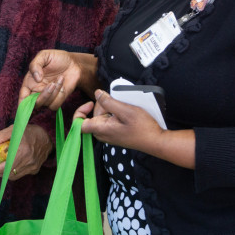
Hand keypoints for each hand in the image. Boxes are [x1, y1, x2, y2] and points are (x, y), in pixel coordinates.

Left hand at [0, 124, 51, 180]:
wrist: (47, 136)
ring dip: (4, 174)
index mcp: (23, 150)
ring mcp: (33, 167)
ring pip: (14, 176)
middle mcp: (29, 161)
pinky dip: (13, 172)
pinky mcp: (35, 169)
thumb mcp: (13, 129)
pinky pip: (20, 174)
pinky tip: (9, 166)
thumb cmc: (29, 131)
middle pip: (8, 174)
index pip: (6, 166)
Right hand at [19, 50, 98, 110]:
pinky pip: (55, 105)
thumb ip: (35, 64)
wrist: (73, 62)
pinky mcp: (57, 99)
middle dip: (43, 96)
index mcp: (30, 82)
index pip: (23, 97)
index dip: (23, 103)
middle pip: (34, 104)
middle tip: (51, 84)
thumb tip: (36, 79)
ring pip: (46, 104)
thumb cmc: (57, 58)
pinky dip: (60, 95)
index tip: (28, 101)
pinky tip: (62, 84)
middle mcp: (37, 91)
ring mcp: (48, 96)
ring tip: (60, 78)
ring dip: (54, 92)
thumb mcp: (44, 55)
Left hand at [75, 91, 195, 168]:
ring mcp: (109, 135)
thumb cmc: (142, 127)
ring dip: (110, 109)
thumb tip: (97, 93)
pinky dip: (115, 114)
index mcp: (101, 130)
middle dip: (102, 106)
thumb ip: (108, 102)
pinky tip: (126, 112)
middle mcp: (102, 134)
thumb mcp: (125, 110)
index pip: (79, 124)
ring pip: (102, 117)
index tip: (91, 102)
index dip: (80, 111)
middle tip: (117, 103)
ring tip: (124, 108)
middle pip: (93, 116)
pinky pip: (110, 121)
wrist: (155, 141)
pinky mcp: (116, 134)